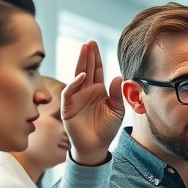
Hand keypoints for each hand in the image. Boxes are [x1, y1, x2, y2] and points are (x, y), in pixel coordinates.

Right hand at [62, 40, 124, 165]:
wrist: (96, 146)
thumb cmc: (106, 128)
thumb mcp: (117, 110)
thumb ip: (117, 94)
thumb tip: (118, 76)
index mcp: (98, 90)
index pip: (96, 70)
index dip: (96, 57)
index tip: (95, 44)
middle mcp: (86, 91)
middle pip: (86, 69)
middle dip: (87, 55)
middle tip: (89, 42)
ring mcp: (76, 98)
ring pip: (77, 76)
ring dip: (80, 63)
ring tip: (84, 50)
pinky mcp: (69, 107)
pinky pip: (70, 92)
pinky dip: (75, 83)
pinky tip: (81, 76)